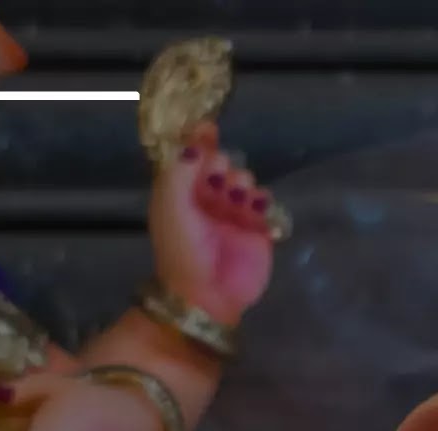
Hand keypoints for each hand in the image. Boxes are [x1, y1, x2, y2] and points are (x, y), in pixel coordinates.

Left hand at [149, 121, 278, 325]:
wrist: (206, 294)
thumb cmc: (183, 249)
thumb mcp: (172, 204)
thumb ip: (181, 170)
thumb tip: (198, 142)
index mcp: (181, 189)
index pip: (193, 155)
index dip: (200, 140)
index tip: (209, 129)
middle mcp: (208, 197)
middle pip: (222, 163)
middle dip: (224, 165)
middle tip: (221, 181)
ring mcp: (234, 214)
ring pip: (245, 180)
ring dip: (243, 183)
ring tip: (240, 199)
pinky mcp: (257, 231)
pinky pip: (266, 205)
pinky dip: (264, 202)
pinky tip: (257, 209)